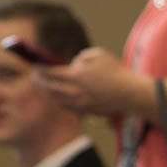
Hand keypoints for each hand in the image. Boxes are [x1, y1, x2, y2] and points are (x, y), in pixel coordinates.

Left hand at [37, 48, 155, 120]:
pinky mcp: (87, 111)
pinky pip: (68, 106)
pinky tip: (59, 96)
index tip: (35, 65)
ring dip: (48, 92)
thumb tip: (72, 65)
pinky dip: (60, 100)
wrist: (131, 93)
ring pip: (57, 99)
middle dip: (40, 81)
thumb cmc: (116, 71)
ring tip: (45, 86)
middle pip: (50, 88)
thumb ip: (80, 58)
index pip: (50, 73)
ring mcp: (80, 103)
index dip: (40, 69)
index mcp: (76, 76)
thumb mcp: (97, 55)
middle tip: (36, 76)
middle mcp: (75, 91)